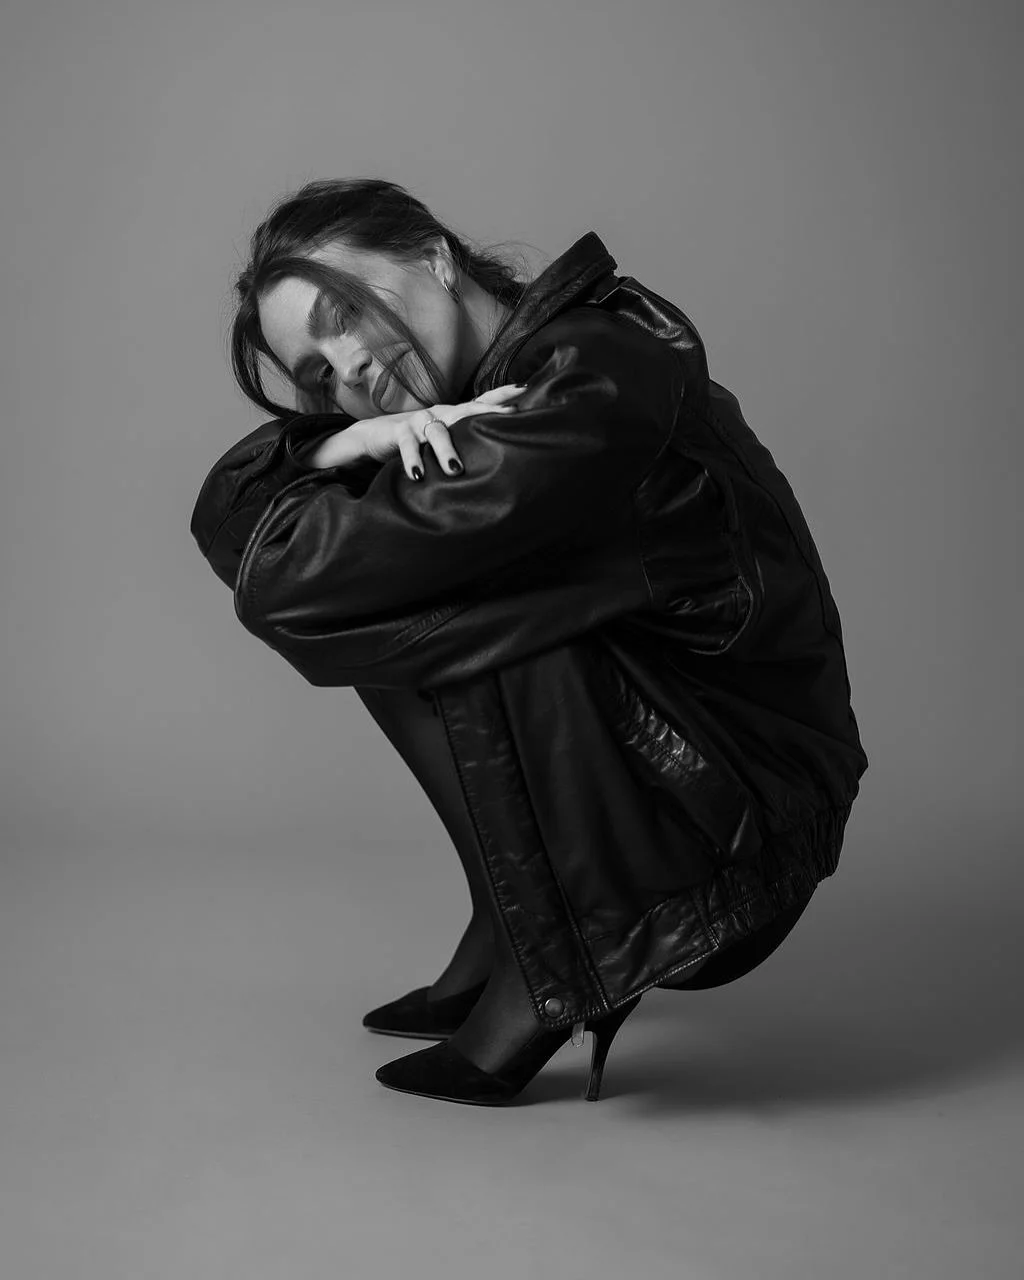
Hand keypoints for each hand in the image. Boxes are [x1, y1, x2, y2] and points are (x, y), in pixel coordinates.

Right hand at [307, 384, 526, 477]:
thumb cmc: (418, 444)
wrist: (374, 438)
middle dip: (490, 412)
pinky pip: (408, 446)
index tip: (524, 388)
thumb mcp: (443, 444)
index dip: (502, 395)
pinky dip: (413, 460)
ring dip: (446, 451)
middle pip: (468, 410)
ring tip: (455, 470)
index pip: (481, 402)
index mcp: (453, 416)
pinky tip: (418, 475)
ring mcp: (420, 421)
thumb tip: (497, 459)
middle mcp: (440, 414)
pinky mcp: (399, 432)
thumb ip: (464, 446)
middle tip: (509, 416)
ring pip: (438, 433)